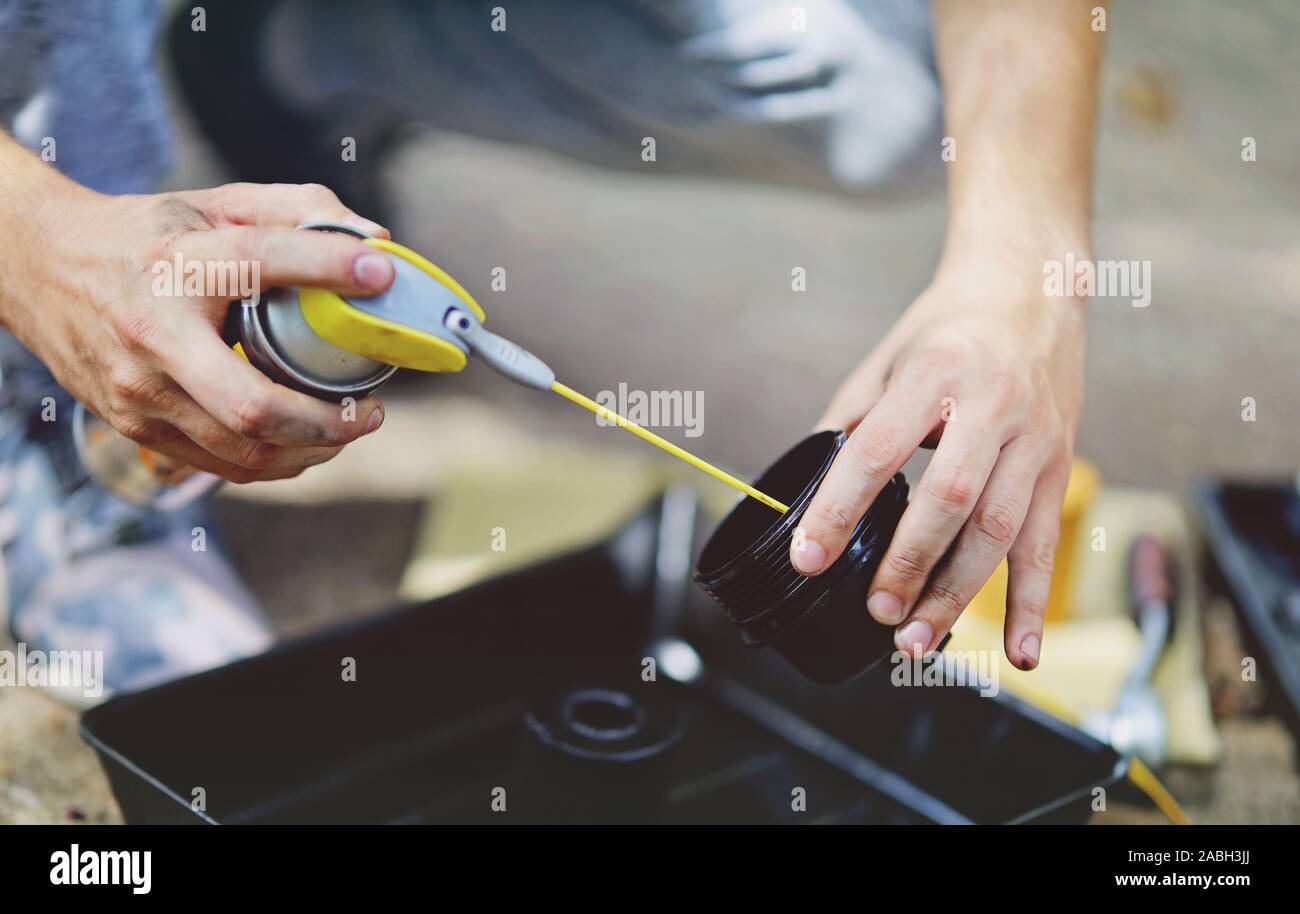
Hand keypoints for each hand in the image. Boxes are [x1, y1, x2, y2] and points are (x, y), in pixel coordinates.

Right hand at [4, 177, 395, 482]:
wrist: (35, 267)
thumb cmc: (142, 238)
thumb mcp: (211, 204)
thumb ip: (293, 210)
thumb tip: (374, 237)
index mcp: (175, 265)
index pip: (260, 260)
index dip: (327, 266)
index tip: (380, 275)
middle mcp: (153, 335)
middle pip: (252, 405)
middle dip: (328, 421)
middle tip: (372, 412)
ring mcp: (138, 391)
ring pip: (241, 451)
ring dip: (311, 451)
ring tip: (349, 429)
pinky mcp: (133, 426)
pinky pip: (219, 464)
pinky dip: (274, 461)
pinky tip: (305, 444)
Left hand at [791, 259, 1085, 668]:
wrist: (1033, 288)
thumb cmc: (948, 327)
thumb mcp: (887, 358)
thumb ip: (850, 421)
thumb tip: (807, 489)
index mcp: (934, 374)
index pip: (877, 451)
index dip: (839, 509)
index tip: (808, 556)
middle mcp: (991, 407)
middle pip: (950, 499)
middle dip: (908, 563)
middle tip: (875, 611)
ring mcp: (1033, 440)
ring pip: (1000, 530)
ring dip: (958, 593)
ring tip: (918, 639)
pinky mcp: (1059, 467)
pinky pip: (1045, 544)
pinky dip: (1032, 604)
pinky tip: (1019, 651)